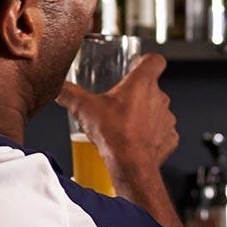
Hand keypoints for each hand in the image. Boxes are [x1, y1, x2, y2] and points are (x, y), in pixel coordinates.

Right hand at [57, 53, 177, 182]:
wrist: (131, 165)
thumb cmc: (113, 134)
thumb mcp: (84, 109)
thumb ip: (68, 93)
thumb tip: (56, 87)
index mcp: (142, 83)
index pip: (155, 60)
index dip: (146, 61)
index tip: (137, 66)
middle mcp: (160, 98)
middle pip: (152, 88)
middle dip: (136, 94)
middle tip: (118, 103)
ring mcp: (167, 119)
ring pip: (157, 111)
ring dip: (144, 115)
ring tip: (125, 125)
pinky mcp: (170, 139)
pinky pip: (161, 133)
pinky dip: (151, 136)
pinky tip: (136, 142)